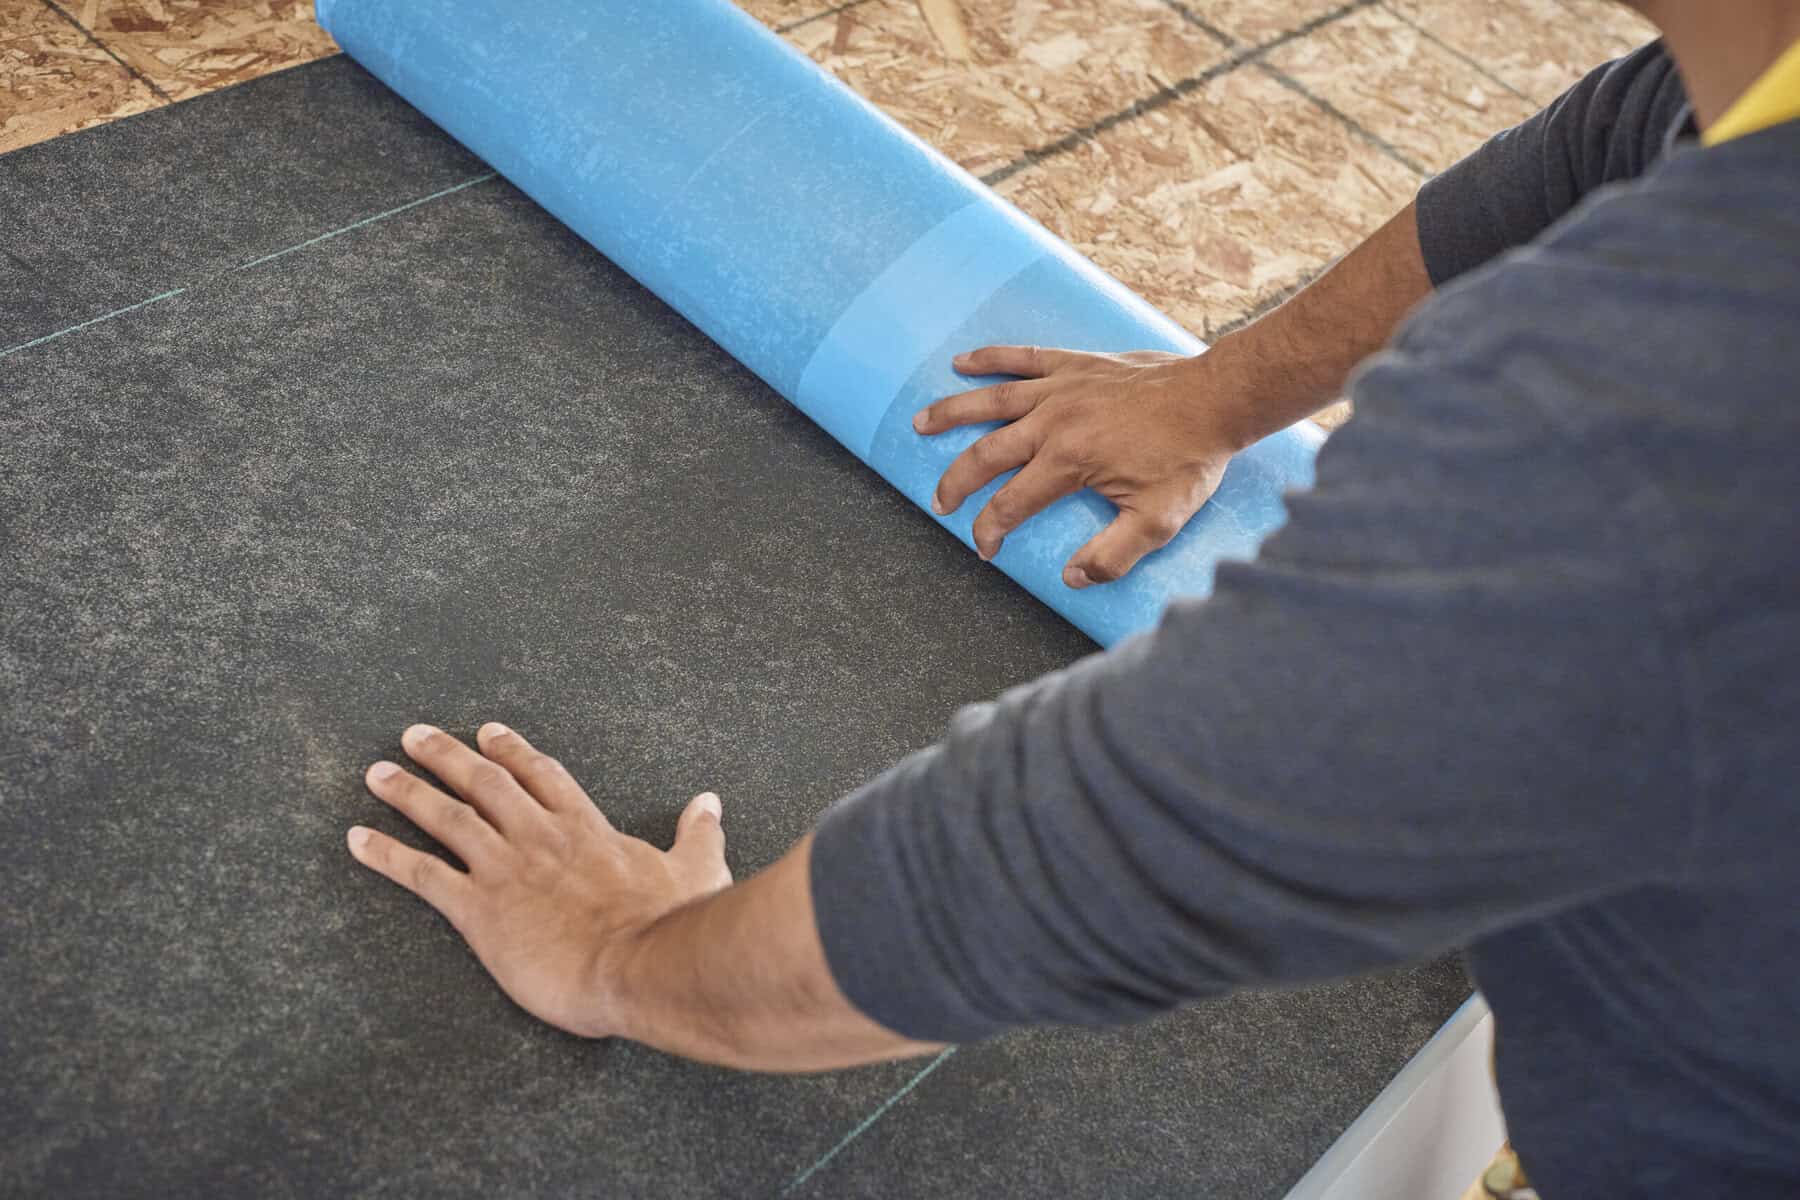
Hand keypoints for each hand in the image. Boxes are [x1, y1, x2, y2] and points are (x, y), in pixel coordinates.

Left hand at [347, 722, 730, 1038]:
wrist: (640, 966)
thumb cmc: (672, 925)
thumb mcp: (696, 869)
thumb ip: (699, 833)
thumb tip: (710, 803)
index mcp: (586, 829)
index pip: (542, 776)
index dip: (513, 750)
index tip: (488, 732)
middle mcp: (540, 837)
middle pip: (485, 782)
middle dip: (446, 756)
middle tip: (414, 736)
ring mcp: (506, 869)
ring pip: (447, 817)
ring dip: (408, 792)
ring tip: (376, 774)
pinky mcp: (479, 910)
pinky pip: (422, 874)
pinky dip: (385, 854)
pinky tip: (357, 839)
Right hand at [914, 344, 1250, 586]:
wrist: (1217, 398)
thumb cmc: (1189, 459)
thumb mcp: (1158, 521)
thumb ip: (1113, 555)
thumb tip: (1073, 577)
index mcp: (1068, 462)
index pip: (1011, 503)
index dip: (989, 530)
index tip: (985, 549)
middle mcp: (1054, 423)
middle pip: (987, 453)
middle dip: (957, 481)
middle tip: (940, 502)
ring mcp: (1062, 389)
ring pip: (992, 401)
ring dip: (952, 413)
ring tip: (921, 424)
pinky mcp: (1076, 365)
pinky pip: (1023, 358)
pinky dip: (991, 358)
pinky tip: (963, 362)